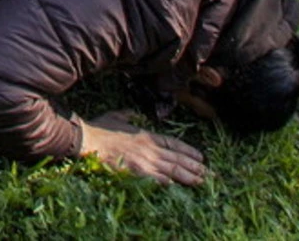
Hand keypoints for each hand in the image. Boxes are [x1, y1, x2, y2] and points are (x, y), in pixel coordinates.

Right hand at [77, 111, 206, 186]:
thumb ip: (127, 115)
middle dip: (195, 166)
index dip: (188, 150)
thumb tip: (132, 113)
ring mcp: (144, 160)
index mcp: (146, 135)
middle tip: (210, 173)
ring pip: (173, 169)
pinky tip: (178, 187)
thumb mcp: (116, 116)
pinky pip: (157, 178)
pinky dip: (168, 182)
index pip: (173, 143)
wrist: (88, 139)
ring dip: (189, 176)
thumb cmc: (100, 128)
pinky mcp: (137, 171)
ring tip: (202, 181)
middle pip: (178, 158)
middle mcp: (149, 147)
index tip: (200, 156)